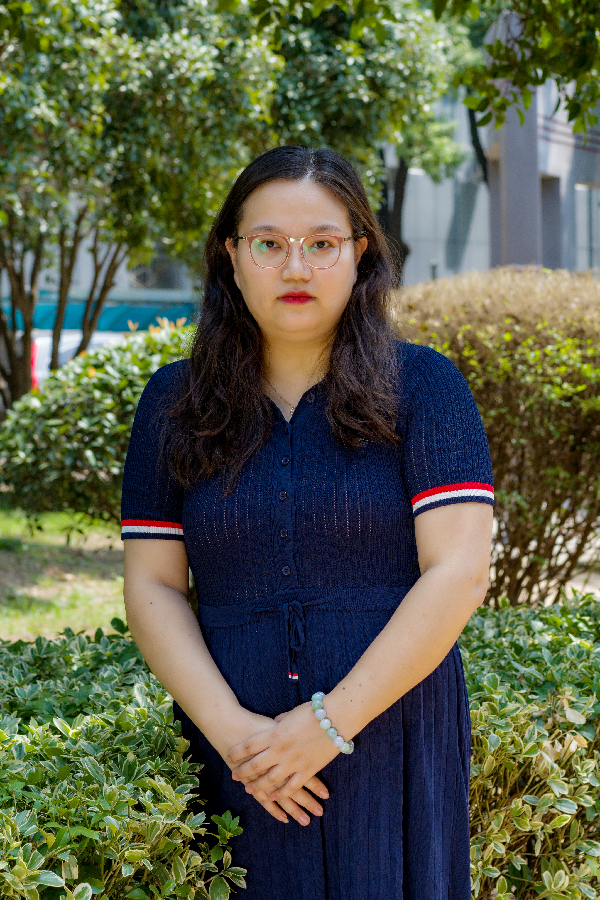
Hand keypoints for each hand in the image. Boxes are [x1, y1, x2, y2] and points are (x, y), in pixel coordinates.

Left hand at [209, 706, 329, 825]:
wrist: (336, 717)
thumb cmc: (313, 711)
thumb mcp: (289, 715)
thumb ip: (278, 723)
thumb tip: (273, 726)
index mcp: (274, 734)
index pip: (249, 746)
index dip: (237, 753)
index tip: (229, 757)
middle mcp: (280, 750)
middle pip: (255, 764)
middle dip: (243, 771)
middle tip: (234, 776)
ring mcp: (293, 762)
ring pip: (270, 779)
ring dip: (258, 785)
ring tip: (249, 789)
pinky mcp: (307, 770)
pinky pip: (291, 786)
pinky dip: (281, 793)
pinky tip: (274, 797)